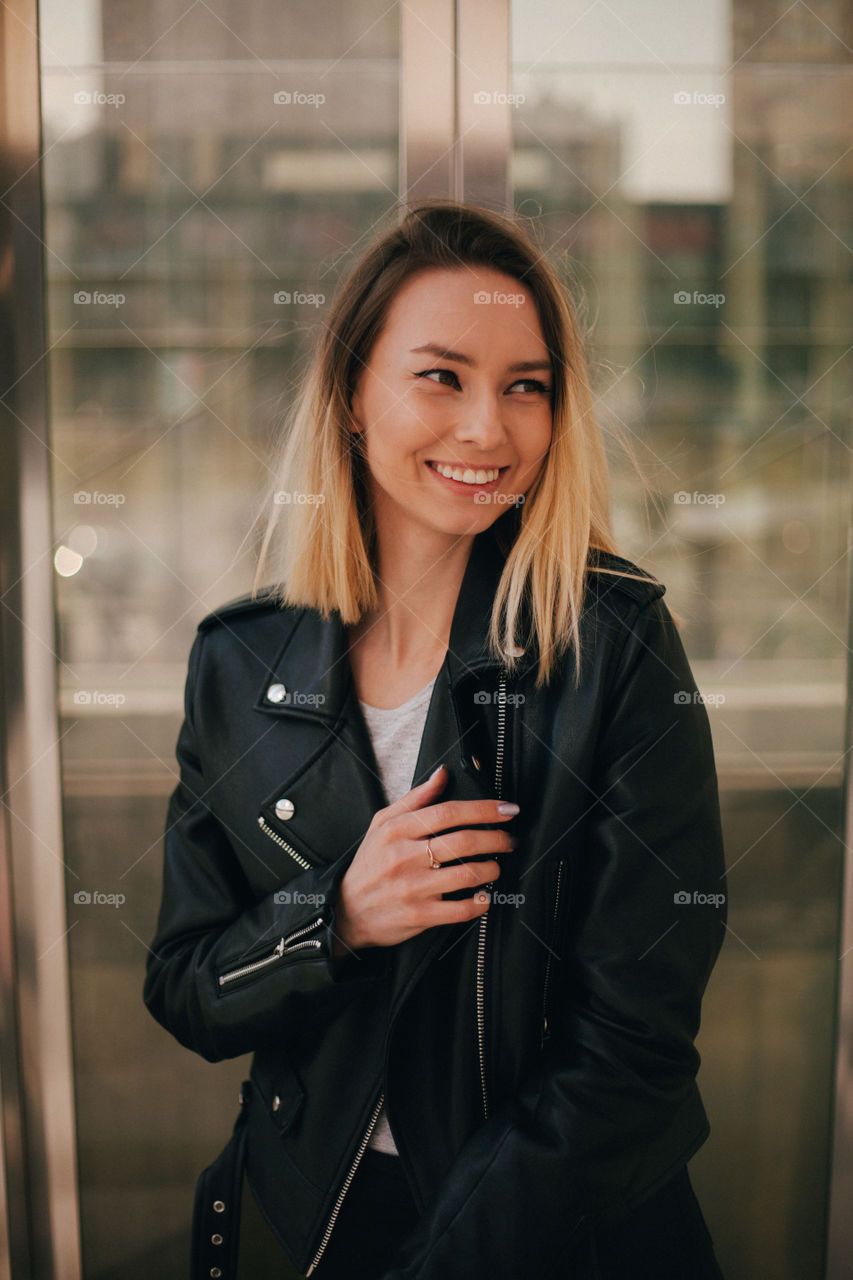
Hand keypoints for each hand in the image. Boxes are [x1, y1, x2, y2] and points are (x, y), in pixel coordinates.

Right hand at [332, 764, 518, 952]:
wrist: (346, 910)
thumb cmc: (370, 864)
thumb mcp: (382, 824)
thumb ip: (415, 799)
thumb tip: (442, 774)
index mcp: (397, 830)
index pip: (448, 812)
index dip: (483, 809)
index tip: (506, 810)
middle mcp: (405, 856)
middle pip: (464, 841)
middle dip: (496, 838)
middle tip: (510, 839)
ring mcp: (413, 887)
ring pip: (467, 875)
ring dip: (492, 869)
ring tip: (496, 867)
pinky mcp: (419, 915)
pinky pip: (461, 909)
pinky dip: (480, 902)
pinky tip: (484, 896)